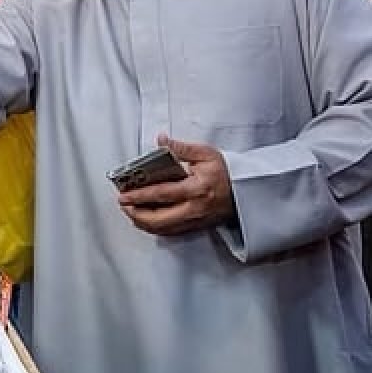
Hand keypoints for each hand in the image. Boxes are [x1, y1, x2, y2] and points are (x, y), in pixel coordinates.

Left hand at [118, 135, 236, 235]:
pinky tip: (146, 219)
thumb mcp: (206, 154)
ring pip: (162, 229)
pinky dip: (154, 227)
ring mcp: (195, 220)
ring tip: (130, 210)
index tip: (124, 195)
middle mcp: (194, 208)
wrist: (247, 191)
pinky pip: (170, 232)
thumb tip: (161, 140)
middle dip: (136, 213)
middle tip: (124, 204)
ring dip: (142, 221)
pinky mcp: (196, 227)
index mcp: (196, 189)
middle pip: (158, 219)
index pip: (162, 194)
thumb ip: (181, 148)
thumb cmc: (227, 172)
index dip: (140, 196)